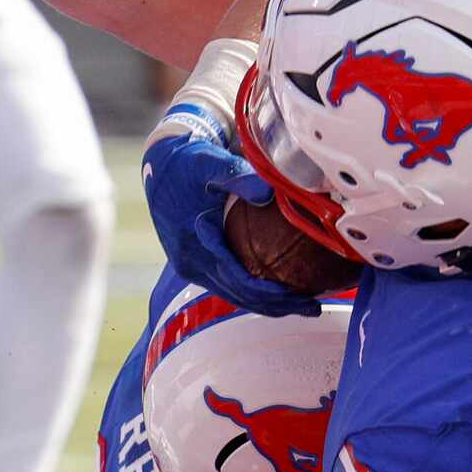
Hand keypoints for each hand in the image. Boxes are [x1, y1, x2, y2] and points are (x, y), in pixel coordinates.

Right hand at [142, 111, 320, 315]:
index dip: (271, 293)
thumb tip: (269, 192)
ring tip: (300, 305)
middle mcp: (191, 263)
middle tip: (312, 307)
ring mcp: (191, 266)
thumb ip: (240, 178)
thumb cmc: (189, 163)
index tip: (301, 296)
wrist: (159, 166)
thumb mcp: (212, 164)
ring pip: (232, 295)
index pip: (239, 280)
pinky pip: (226, 285)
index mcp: (197, 245)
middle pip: (239, 295)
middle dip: (277, 306)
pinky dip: (251, 292)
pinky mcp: (194, 263)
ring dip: (265, 304)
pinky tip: (275, 290)